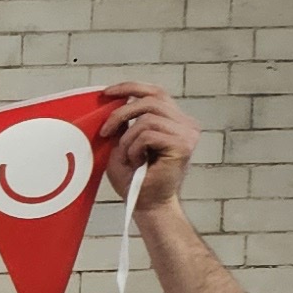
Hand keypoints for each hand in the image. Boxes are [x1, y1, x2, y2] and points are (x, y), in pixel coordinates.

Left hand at [103, 83, 200, 209]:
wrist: (147, 204)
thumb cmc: (135, 178)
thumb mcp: (123, 144)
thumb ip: (124, 123)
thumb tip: (114, 100)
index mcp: (175, 120)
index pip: (155, 92)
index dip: (130, 87)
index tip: (107, 92)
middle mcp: (186, 124)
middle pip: (150, 100)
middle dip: (120, 113)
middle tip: (105, 132)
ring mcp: (187, 133)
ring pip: (146, 119)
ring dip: (128, 139)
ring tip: (130, 157)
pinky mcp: (183, 145)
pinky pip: (148, 135)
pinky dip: (134, 148)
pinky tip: (138, 162)